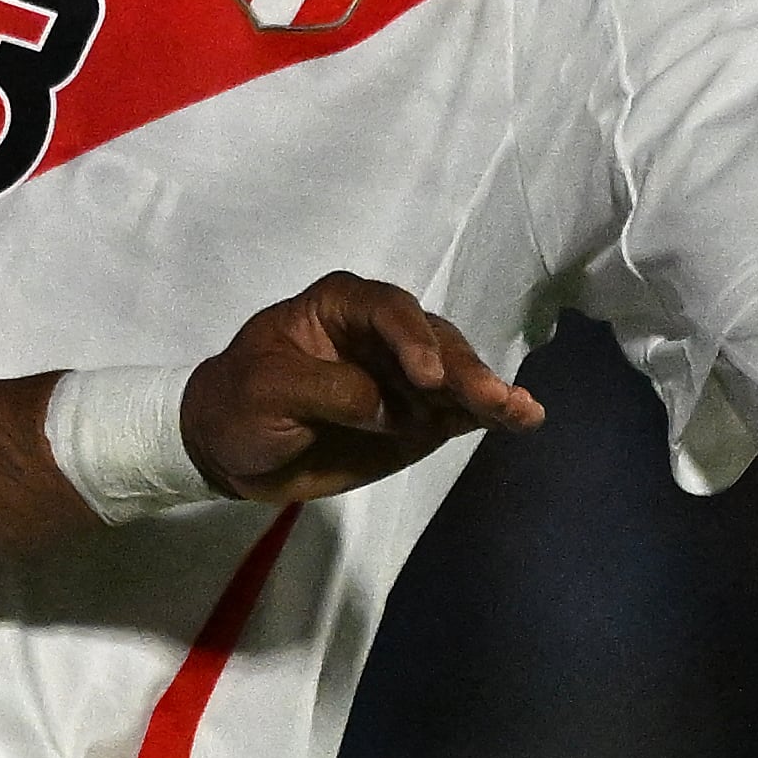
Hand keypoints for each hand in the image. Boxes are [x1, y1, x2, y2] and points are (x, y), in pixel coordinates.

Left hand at [182, 273, 543, 505]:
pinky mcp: (420, 417)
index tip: (424, 376)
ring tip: (521, 412)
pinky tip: (525, 419)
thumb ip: (328, 390)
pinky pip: (460, 410)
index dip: (411, 335)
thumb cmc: (239, 405)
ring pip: (456, 374)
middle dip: (462, 368)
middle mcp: (383, 333)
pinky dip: (491, 414)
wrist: (232, 450)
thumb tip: (385, 406)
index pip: (386, 309)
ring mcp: (406, 375)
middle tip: (490, 399)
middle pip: (433, 340)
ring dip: (488, 390)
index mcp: (339, 307)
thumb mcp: (265, 390)